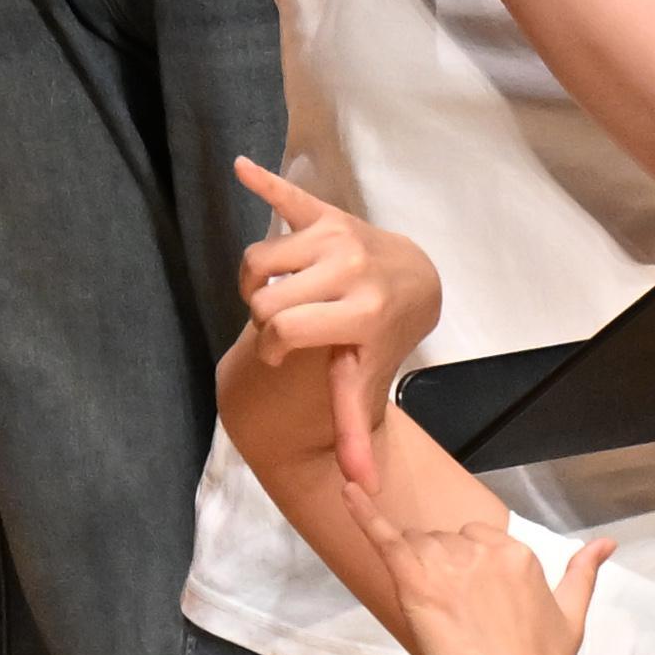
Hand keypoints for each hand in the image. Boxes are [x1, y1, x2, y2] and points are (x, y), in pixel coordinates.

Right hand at [234, 158, 437, 490]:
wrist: (414, 282)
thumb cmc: (380, 336)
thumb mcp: (366, 378)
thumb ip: (353, 427)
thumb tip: (360, 488)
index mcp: (358, 311)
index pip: (281, 326)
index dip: (273, 343)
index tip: (287, 350)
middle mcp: (350, 267)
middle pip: (262, 295)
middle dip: (264, 312)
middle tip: (291, 319)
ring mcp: (339, 235)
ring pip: (257, 258)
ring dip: (261, 279)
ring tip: (288, 291)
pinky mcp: (327, 212)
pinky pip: (289, 193)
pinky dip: (264, 181)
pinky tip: (239, 167)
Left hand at [344, 479, 602, 654]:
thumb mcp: (571, 614)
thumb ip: (583, 572)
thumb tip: (606, 542)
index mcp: (519, 552)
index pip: (478, 539)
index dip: (466, 568)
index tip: (469, 602)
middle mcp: (486, 549)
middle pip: (445, 541)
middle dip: (440, 569)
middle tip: (449, 615)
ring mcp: (451, 565)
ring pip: (419, 547)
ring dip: (416, 570)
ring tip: (428, 611)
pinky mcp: (417, 585)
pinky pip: (387, 540)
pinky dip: (364, 514)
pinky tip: (348, 491)